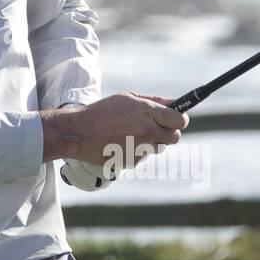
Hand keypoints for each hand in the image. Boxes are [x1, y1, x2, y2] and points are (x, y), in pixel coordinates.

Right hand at [41, 92, 188, 166]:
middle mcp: (147, 130)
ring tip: (130, 133)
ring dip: (151, 141)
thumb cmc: (103, 111)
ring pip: (159, 147)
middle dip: (168, 133)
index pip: (179, 120)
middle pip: (174, 137)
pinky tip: (121, 143)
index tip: (175, 119)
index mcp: (147, 112)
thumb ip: (154, 101)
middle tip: (155, 128)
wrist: (80, 132)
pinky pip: (144, 155)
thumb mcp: (127, 98)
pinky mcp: (133, 161)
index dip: (179, 119)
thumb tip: (176, 104)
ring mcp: (141, 148)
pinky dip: (136, 150)